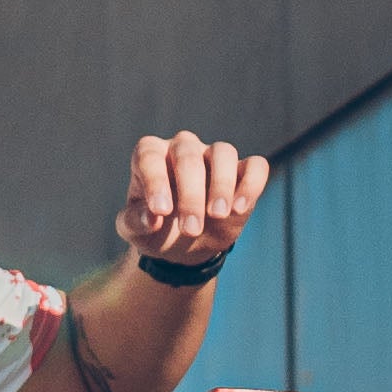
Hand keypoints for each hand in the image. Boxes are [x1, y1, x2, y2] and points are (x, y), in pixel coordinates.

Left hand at [116, 132, 272, 273]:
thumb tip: (152, 217)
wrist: (184, 244)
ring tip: (217, 215)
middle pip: (187, 155)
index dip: (155, 181)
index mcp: (150, 156)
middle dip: (190, 194)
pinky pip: (255, 166)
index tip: (161, 211)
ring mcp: (213, 156)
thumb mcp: (136, 231)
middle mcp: (182, 147)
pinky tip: (240, 208)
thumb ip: (136, 222)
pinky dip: (252, 183)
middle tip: (190, 229)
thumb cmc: (155, 229)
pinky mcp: (242, 172)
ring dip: (221, 185)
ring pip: (223, 152)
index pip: (150, 156)